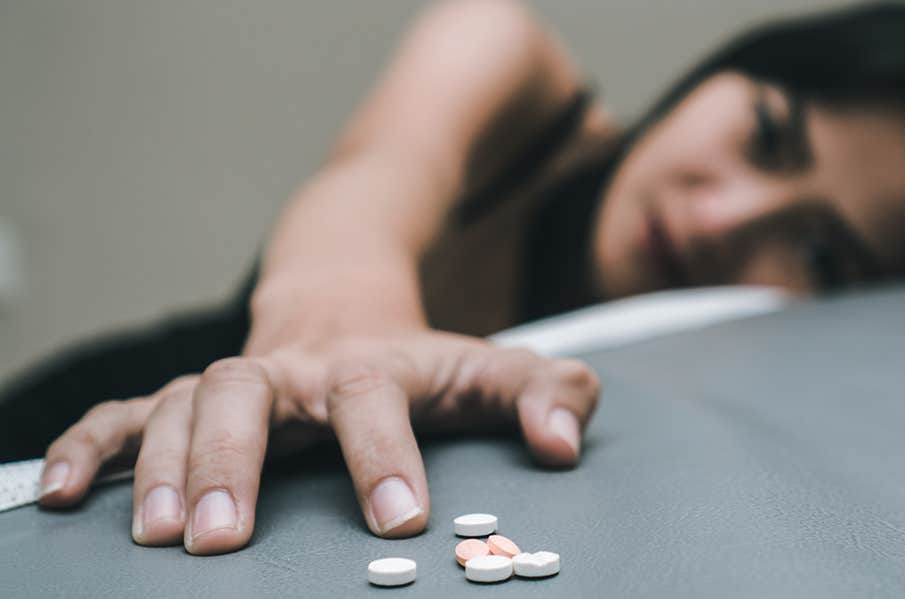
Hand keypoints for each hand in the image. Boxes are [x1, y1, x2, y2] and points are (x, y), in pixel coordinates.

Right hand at [36, 328, 599, 554]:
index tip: (402, 517)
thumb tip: (565, 442)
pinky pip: (125, 413)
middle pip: (247, 395)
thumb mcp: (496, 370)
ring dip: (158, 465)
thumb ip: (549, 393)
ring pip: (180, 404)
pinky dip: (90, 446)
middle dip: (231, 464)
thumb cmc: (425, 365)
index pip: (373, 401)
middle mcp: (292, 373)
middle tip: (222, 540)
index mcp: (372, 367)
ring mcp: (236, 383)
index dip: (386, 456)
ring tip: (154, 536)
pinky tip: (63, 492)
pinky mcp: (189, 398)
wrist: (348, 314)